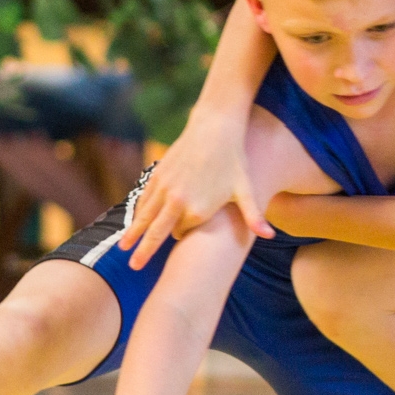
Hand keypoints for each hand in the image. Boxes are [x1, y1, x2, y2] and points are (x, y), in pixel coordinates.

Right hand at [119, 117, 271, 268]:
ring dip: (134, 232)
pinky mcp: (158, 174)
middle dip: (144, 251)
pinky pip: (144, 197)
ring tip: (124, 247)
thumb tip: (270, 236)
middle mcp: (177, 201)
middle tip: (133, 266)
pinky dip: (138, 210)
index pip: (182, 233)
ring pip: (145, 216)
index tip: (184, 239)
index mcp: (198, 210)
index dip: (183, 236)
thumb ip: (254, 216)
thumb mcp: (246, 190)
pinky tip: (134, 219)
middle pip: (156, 232)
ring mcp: (165, 188)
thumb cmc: (234, 160)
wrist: (215, 128)